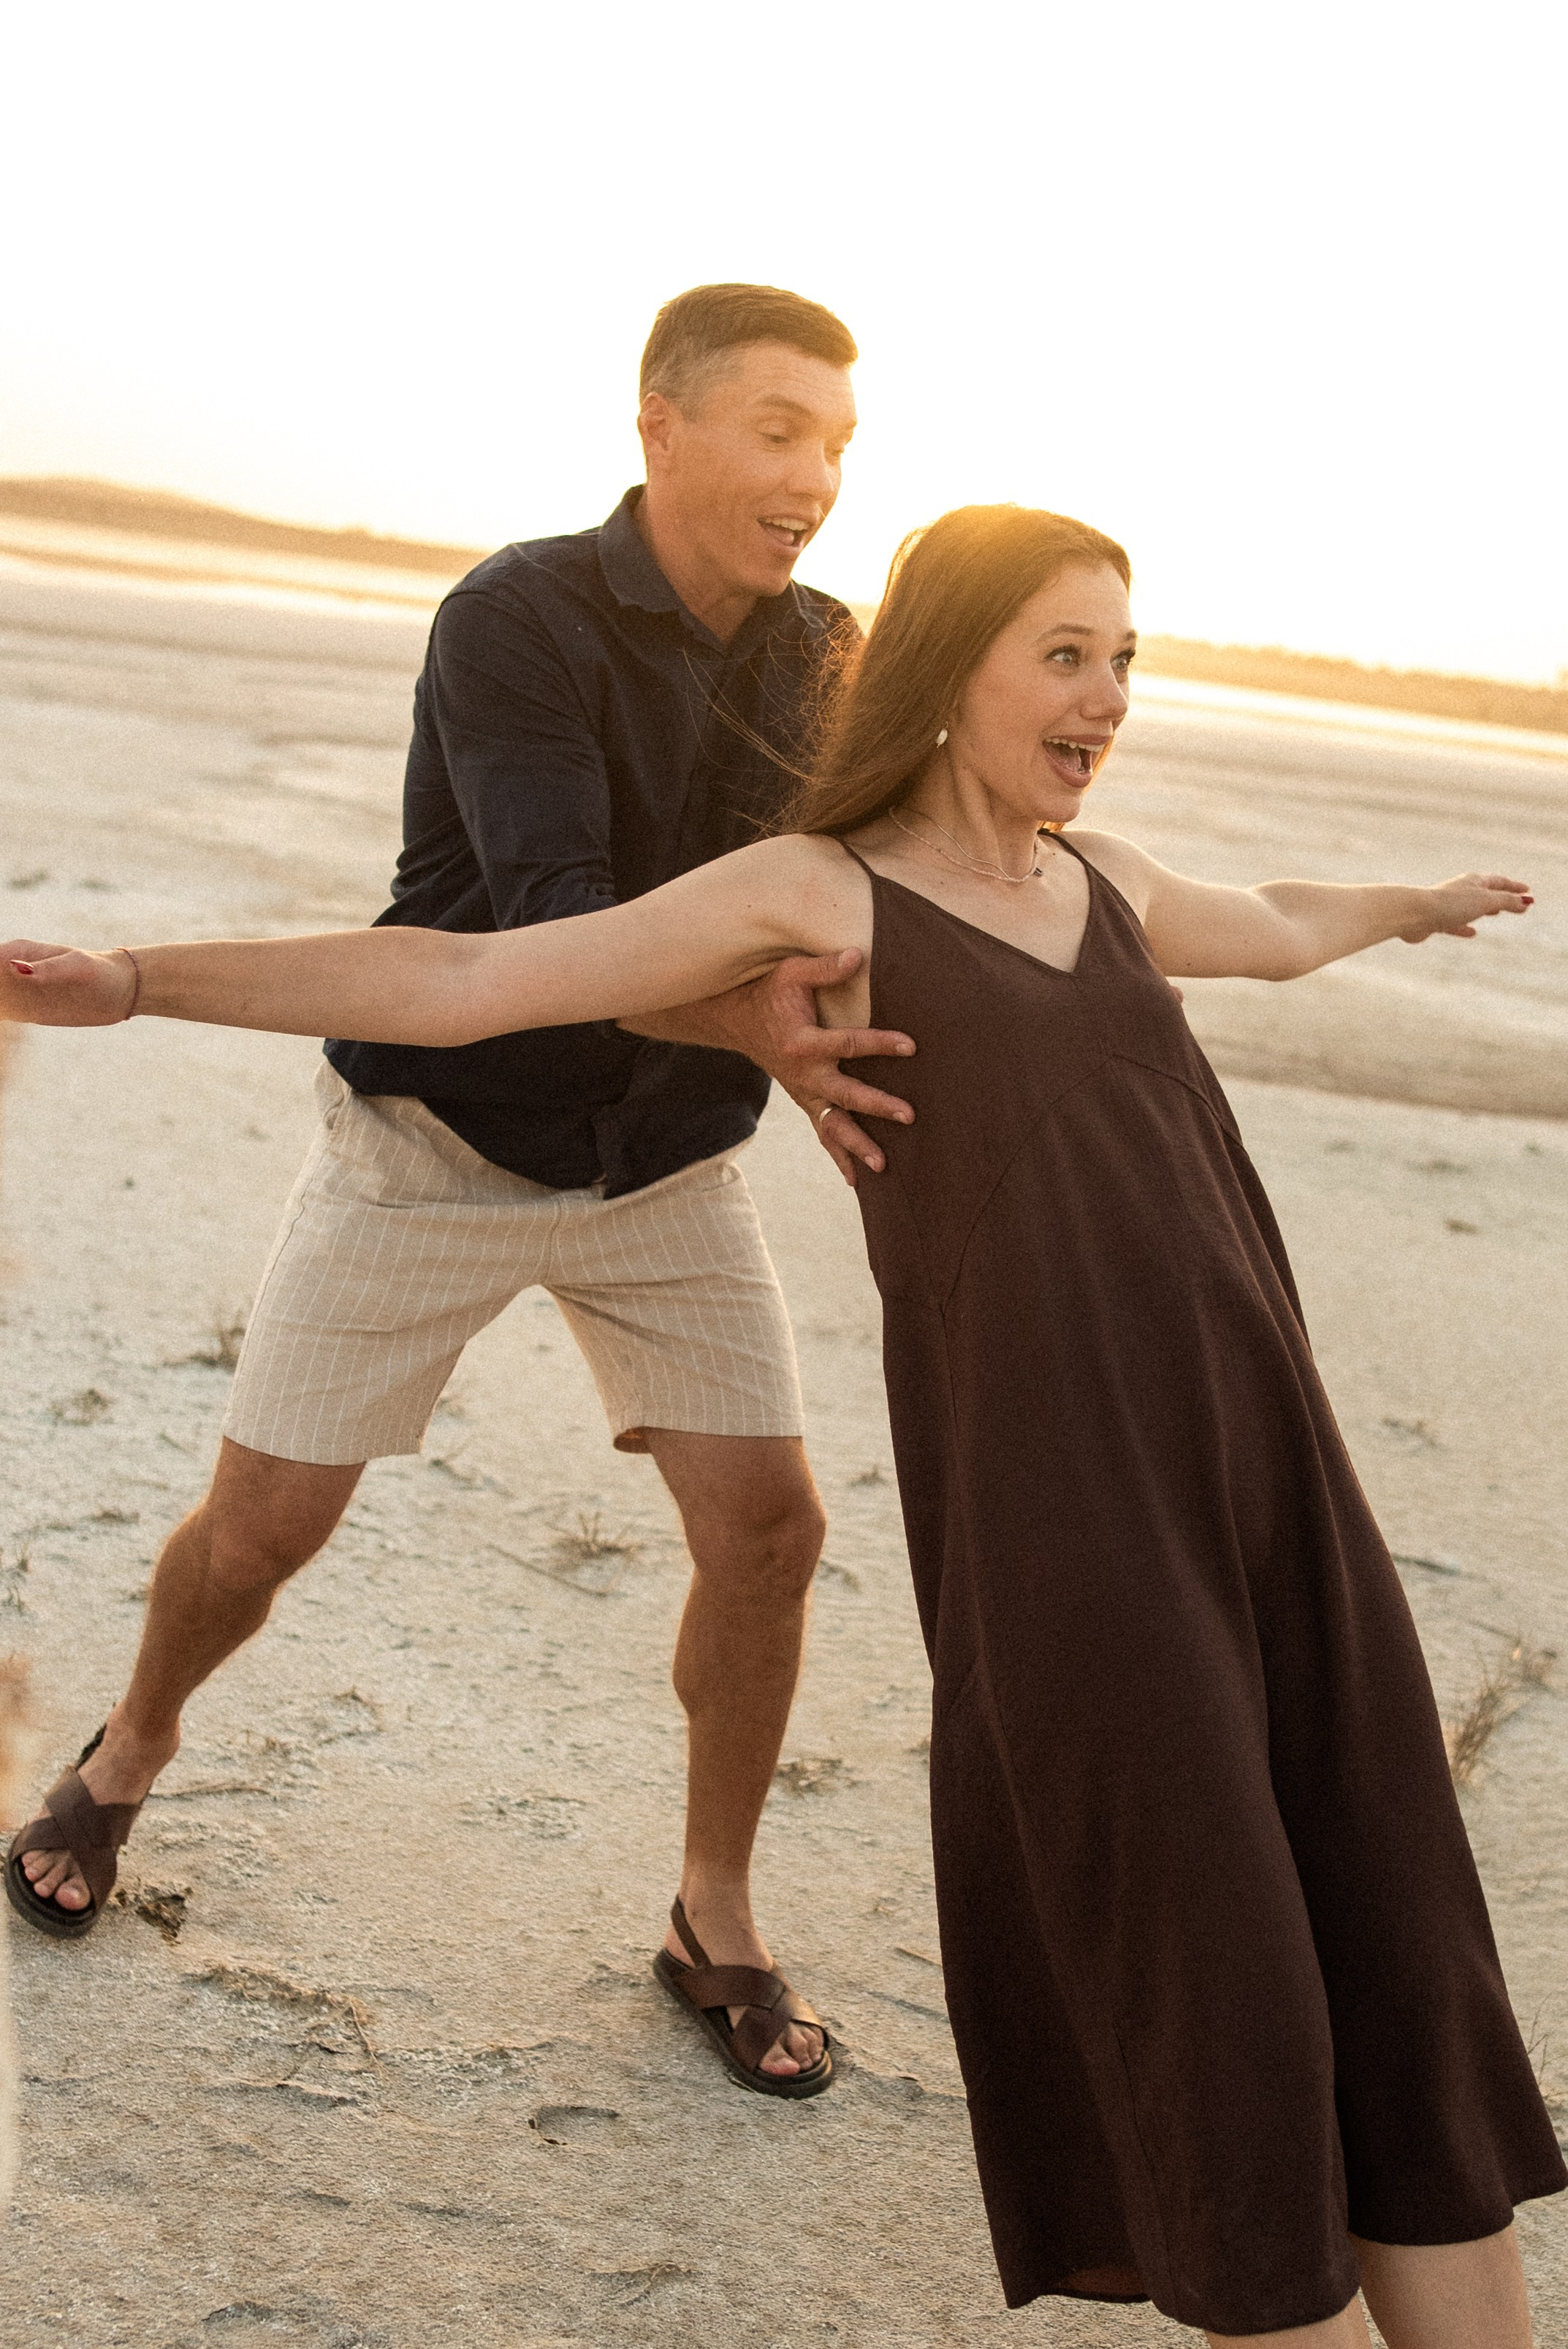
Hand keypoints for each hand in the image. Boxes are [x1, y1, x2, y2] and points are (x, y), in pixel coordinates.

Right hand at [1, 941, 137, 1024]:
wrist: (118, 991)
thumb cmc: (99, 971)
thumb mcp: (76, 966)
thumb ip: (46, 968)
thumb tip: (14, 967)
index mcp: (19, 951)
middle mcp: (12, 970)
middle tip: (0, 1007)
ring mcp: (17, 991)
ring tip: (2, 1026)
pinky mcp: (24, 1011)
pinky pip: (3, 1016)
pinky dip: (1, 1020)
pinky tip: (5, 1034)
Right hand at [760, 950, 916, 1184]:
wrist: (736, 1020)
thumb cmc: (769, 992)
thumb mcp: (790, 972)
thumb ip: (824, 967)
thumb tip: (859, 956)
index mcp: (802, 1042)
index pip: (848, 1045)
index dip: (881, 1044)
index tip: (912, 1046)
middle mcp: (802, 1074)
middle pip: (844, 1095)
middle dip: (877, 1105)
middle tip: (909, 1115)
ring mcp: (802, 1092)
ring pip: (831, 1125)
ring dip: (857, 1145)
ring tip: (884, 1166)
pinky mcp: (804, 1101)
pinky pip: (822, 1133)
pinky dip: (838, 1156)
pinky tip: (858, 1181)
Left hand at [1397, 875, 1533, 943]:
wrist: (1414, 914)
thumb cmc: (1450, 904)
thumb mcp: (1485, 902)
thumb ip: (1506, 902)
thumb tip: (1525, 903)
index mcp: (1473, 881)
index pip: (1499, 882)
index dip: (1515, 887)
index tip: (1528, 890)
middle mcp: (1461, 890)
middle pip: (1485, 892)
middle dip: (1501, 896)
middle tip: (1515, 901)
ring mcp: (1448, 906)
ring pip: (1471, 907)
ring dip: (1485, 909)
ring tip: (1495, 913)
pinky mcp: (1437, 921)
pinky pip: (1456, 924)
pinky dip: (1466, 927)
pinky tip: (1472, 933)